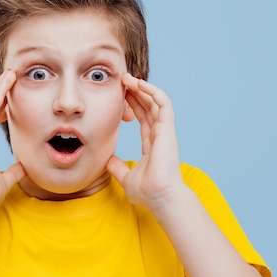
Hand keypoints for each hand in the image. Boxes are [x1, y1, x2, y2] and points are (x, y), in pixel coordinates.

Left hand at [107, 74, 185, 210]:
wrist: (160, 198)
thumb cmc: (147, 192)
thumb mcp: (126, 177)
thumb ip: (117, 168)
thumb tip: (108, 161)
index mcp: (152, 144)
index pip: (143, 118)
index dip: (134, 105)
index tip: (122, 95)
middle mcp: (159, 135)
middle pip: (149, 107)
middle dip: (136, 92)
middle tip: (123, 80)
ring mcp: (165, 131)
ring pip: (156, 102)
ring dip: (143, 88)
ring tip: (128, 78)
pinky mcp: (168, 129)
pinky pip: (163, 104)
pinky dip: (153, 91)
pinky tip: (140, 84)